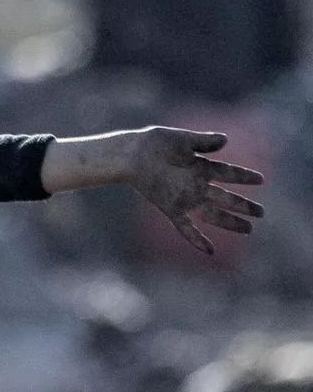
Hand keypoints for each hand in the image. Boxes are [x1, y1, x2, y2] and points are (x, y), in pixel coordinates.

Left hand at [123, 128, 264, 254]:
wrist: (130, 155)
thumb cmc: (154, 143)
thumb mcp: (182, 139)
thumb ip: (203, 141)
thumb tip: (226, 139)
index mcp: (200, 166)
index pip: (228, 172)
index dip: (244, 176)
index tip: (261, 179)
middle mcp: (195, 184)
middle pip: (224, 197)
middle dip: (243, 205)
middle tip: (261, 213)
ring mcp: (184, 198)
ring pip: (212, 214)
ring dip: (230, 222)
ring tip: (249, 229)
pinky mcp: (170, 208)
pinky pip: (186, 228)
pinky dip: (196, 239)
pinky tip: (209, 251)